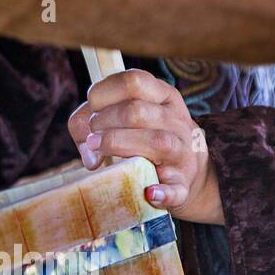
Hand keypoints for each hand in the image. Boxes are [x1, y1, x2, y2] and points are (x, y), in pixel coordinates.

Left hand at [67, 69, 223, 223]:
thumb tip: (89, 153)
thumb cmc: (141, 138)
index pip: (133, 81)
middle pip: (136, 111)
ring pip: (156, 142)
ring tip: (97, 151)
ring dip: (118, 145)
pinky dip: (163, 192)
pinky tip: (149, 193)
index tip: (92, 109)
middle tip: (92, 137)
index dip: (102, 94)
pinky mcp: (184, 184)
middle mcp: (177, 120)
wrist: (186, 172)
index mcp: (163, 96)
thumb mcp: (121, 118)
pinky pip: (177, 188)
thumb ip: (88, 123)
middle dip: (102, 122)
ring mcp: (184, 152)